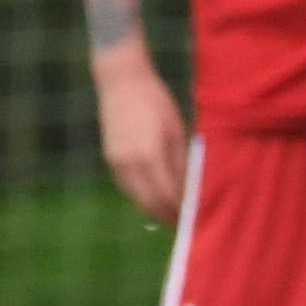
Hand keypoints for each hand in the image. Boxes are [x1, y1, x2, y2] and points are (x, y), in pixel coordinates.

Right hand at [93, 50, 190, 225]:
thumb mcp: (177, 130)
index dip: (181, 208)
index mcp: (150, 154)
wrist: (122, 82)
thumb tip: (190, 189)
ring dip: (154, 208)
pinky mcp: (110, 159)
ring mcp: (116, 162)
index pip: (167, 194)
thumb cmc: (157, 102)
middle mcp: (129, 162)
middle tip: (185, 222)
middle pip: (149, 202)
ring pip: (136, 197)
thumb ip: (181, 162)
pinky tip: (155, 197)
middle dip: (167, 215)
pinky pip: (127, 186)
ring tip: (172, 213)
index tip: (195, 216)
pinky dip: (142, 196)